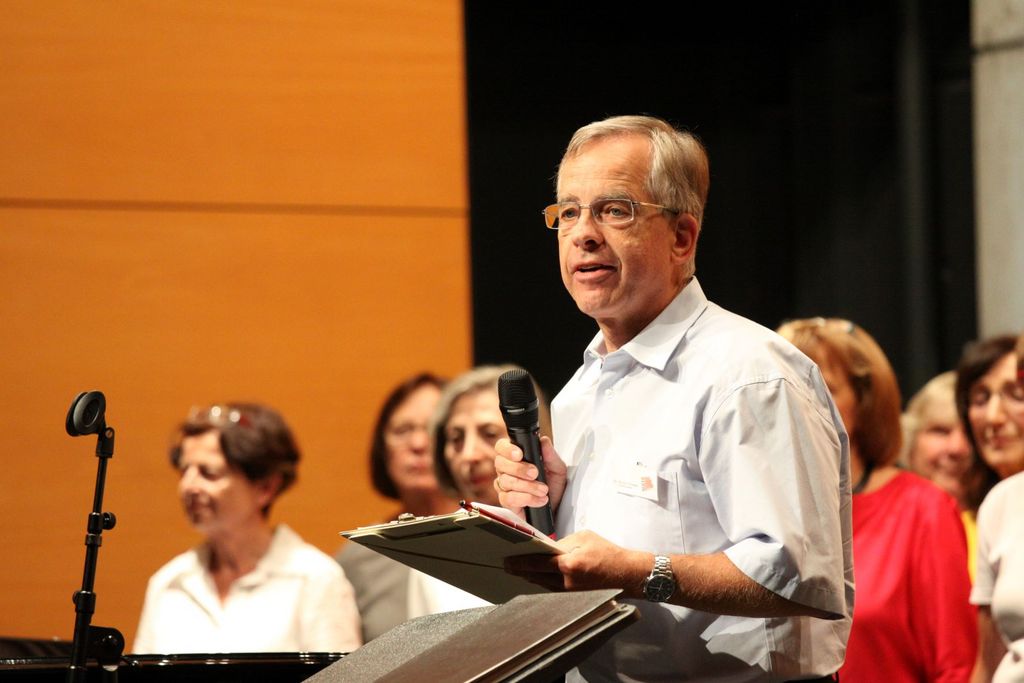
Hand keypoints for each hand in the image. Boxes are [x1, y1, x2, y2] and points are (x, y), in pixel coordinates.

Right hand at [493, 435, 566, 517]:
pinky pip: (509, 498)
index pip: (501, 447)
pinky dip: (526, 498)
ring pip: (506, 481)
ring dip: (528, 486)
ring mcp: (504, 486)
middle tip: (535, 473)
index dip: (507, 449)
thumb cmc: (553, 487)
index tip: (519, 454)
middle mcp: (507, 470)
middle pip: (500, 463)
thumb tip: (544, 441)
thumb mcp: (557, 469)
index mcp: (516, 457)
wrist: (555, 508)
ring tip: (543, 490)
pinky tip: (538, 500)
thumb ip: (551, 455)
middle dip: (519, 469)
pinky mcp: (506, 501)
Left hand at [505, 530, 649, 595]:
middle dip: (520, 571)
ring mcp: (570, 592)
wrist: (627, 574)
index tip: (506, 561)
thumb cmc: (607, 552)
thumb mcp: (584, 537)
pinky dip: (541, 583)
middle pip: (536, 577)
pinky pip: (552, 590)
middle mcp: (567, 581)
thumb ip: (562, 543)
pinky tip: (535, 578)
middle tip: (505, 566)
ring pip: (542, 585)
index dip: (519, 562)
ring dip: (529, 578)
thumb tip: (547, 549)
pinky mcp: (574, 597)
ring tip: (517, 570)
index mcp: (569, 564)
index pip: (537, 563)